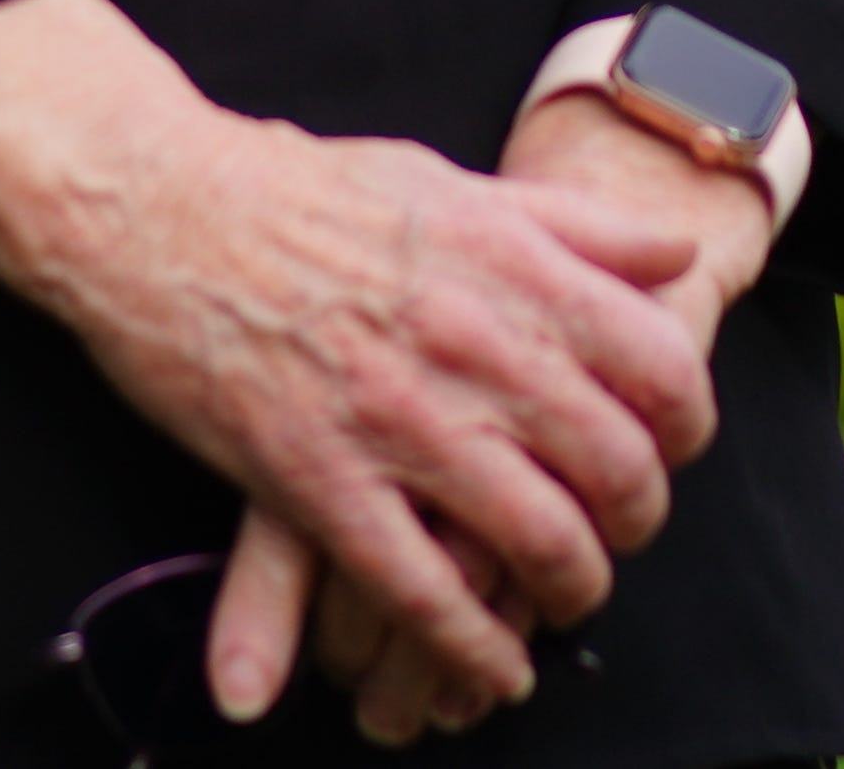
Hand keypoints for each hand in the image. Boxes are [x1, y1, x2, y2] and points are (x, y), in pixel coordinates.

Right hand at [218, 90, 788, 740]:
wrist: (155, 206)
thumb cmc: (297, 188)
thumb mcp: (447, 178)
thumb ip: (567, 221)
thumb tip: (672, 251)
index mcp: (511, 264)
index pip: (661, 367)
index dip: (687, 426)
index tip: (669, 446)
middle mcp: (472, 345)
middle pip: (618, 468)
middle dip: (636, 520)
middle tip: (617, 530)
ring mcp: (398, 421)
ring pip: (541, 542)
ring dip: (570, 589)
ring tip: (562, 594)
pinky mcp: (320, 482)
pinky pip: (424, 594)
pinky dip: (476, 648)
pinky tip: (495, 665)